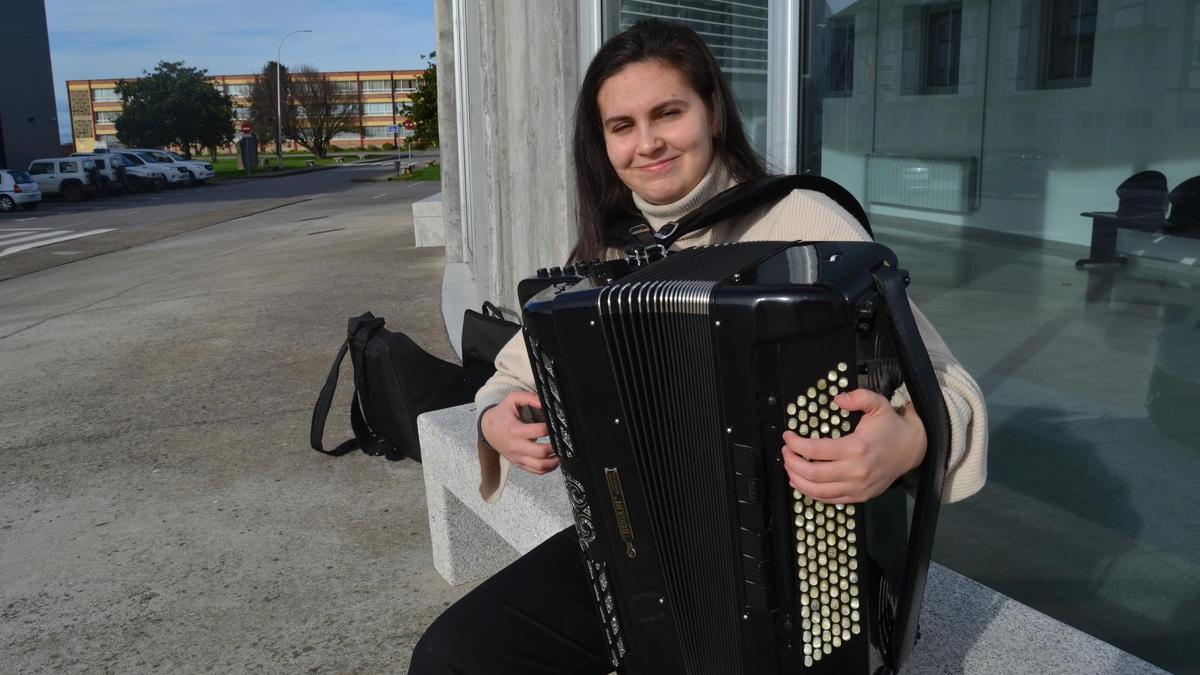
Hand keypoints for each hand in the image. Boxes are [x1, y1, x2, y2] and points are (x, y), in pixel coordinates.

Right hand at [481, 391, 558, 474]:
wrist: (487, 429)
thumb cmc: (502, 414)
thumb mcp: (512, 400)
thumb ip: (529, 398)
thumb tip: (544, 403)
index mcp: (515, 430)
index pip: (539, 431)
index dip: (551, 428)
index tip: (556, 426)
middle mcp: (516, 446)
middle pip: (541, 452)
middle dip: (555, 447)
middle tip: (560, 441)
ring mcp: (517, 457)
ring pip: (539, 466)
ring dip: (553, 461)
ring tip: (560, 453)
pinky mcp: (519, 463)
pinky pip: (536, 471)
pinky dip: (547, 468)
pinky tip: (553, 461)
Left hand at [781, 389, 925, 503]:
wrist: (912, 449)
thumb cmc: (891, 427)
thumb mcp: (878, 404)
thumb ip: (857, 397)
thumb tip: (837, 399)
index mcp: (857, 448)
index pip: (816, 450)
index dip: (796, 444)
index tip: (787, 437)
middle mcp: (856, 471)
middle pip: (812, 474)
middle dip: (791, 462)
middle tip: (785, 452)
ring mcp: (858, 487)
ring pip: (817, 491)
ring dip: (797, 479)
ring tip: (789, 466)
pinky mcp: (860, 496)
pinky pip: (829, 499)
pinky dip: (811, 492)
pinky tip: (802, 482)